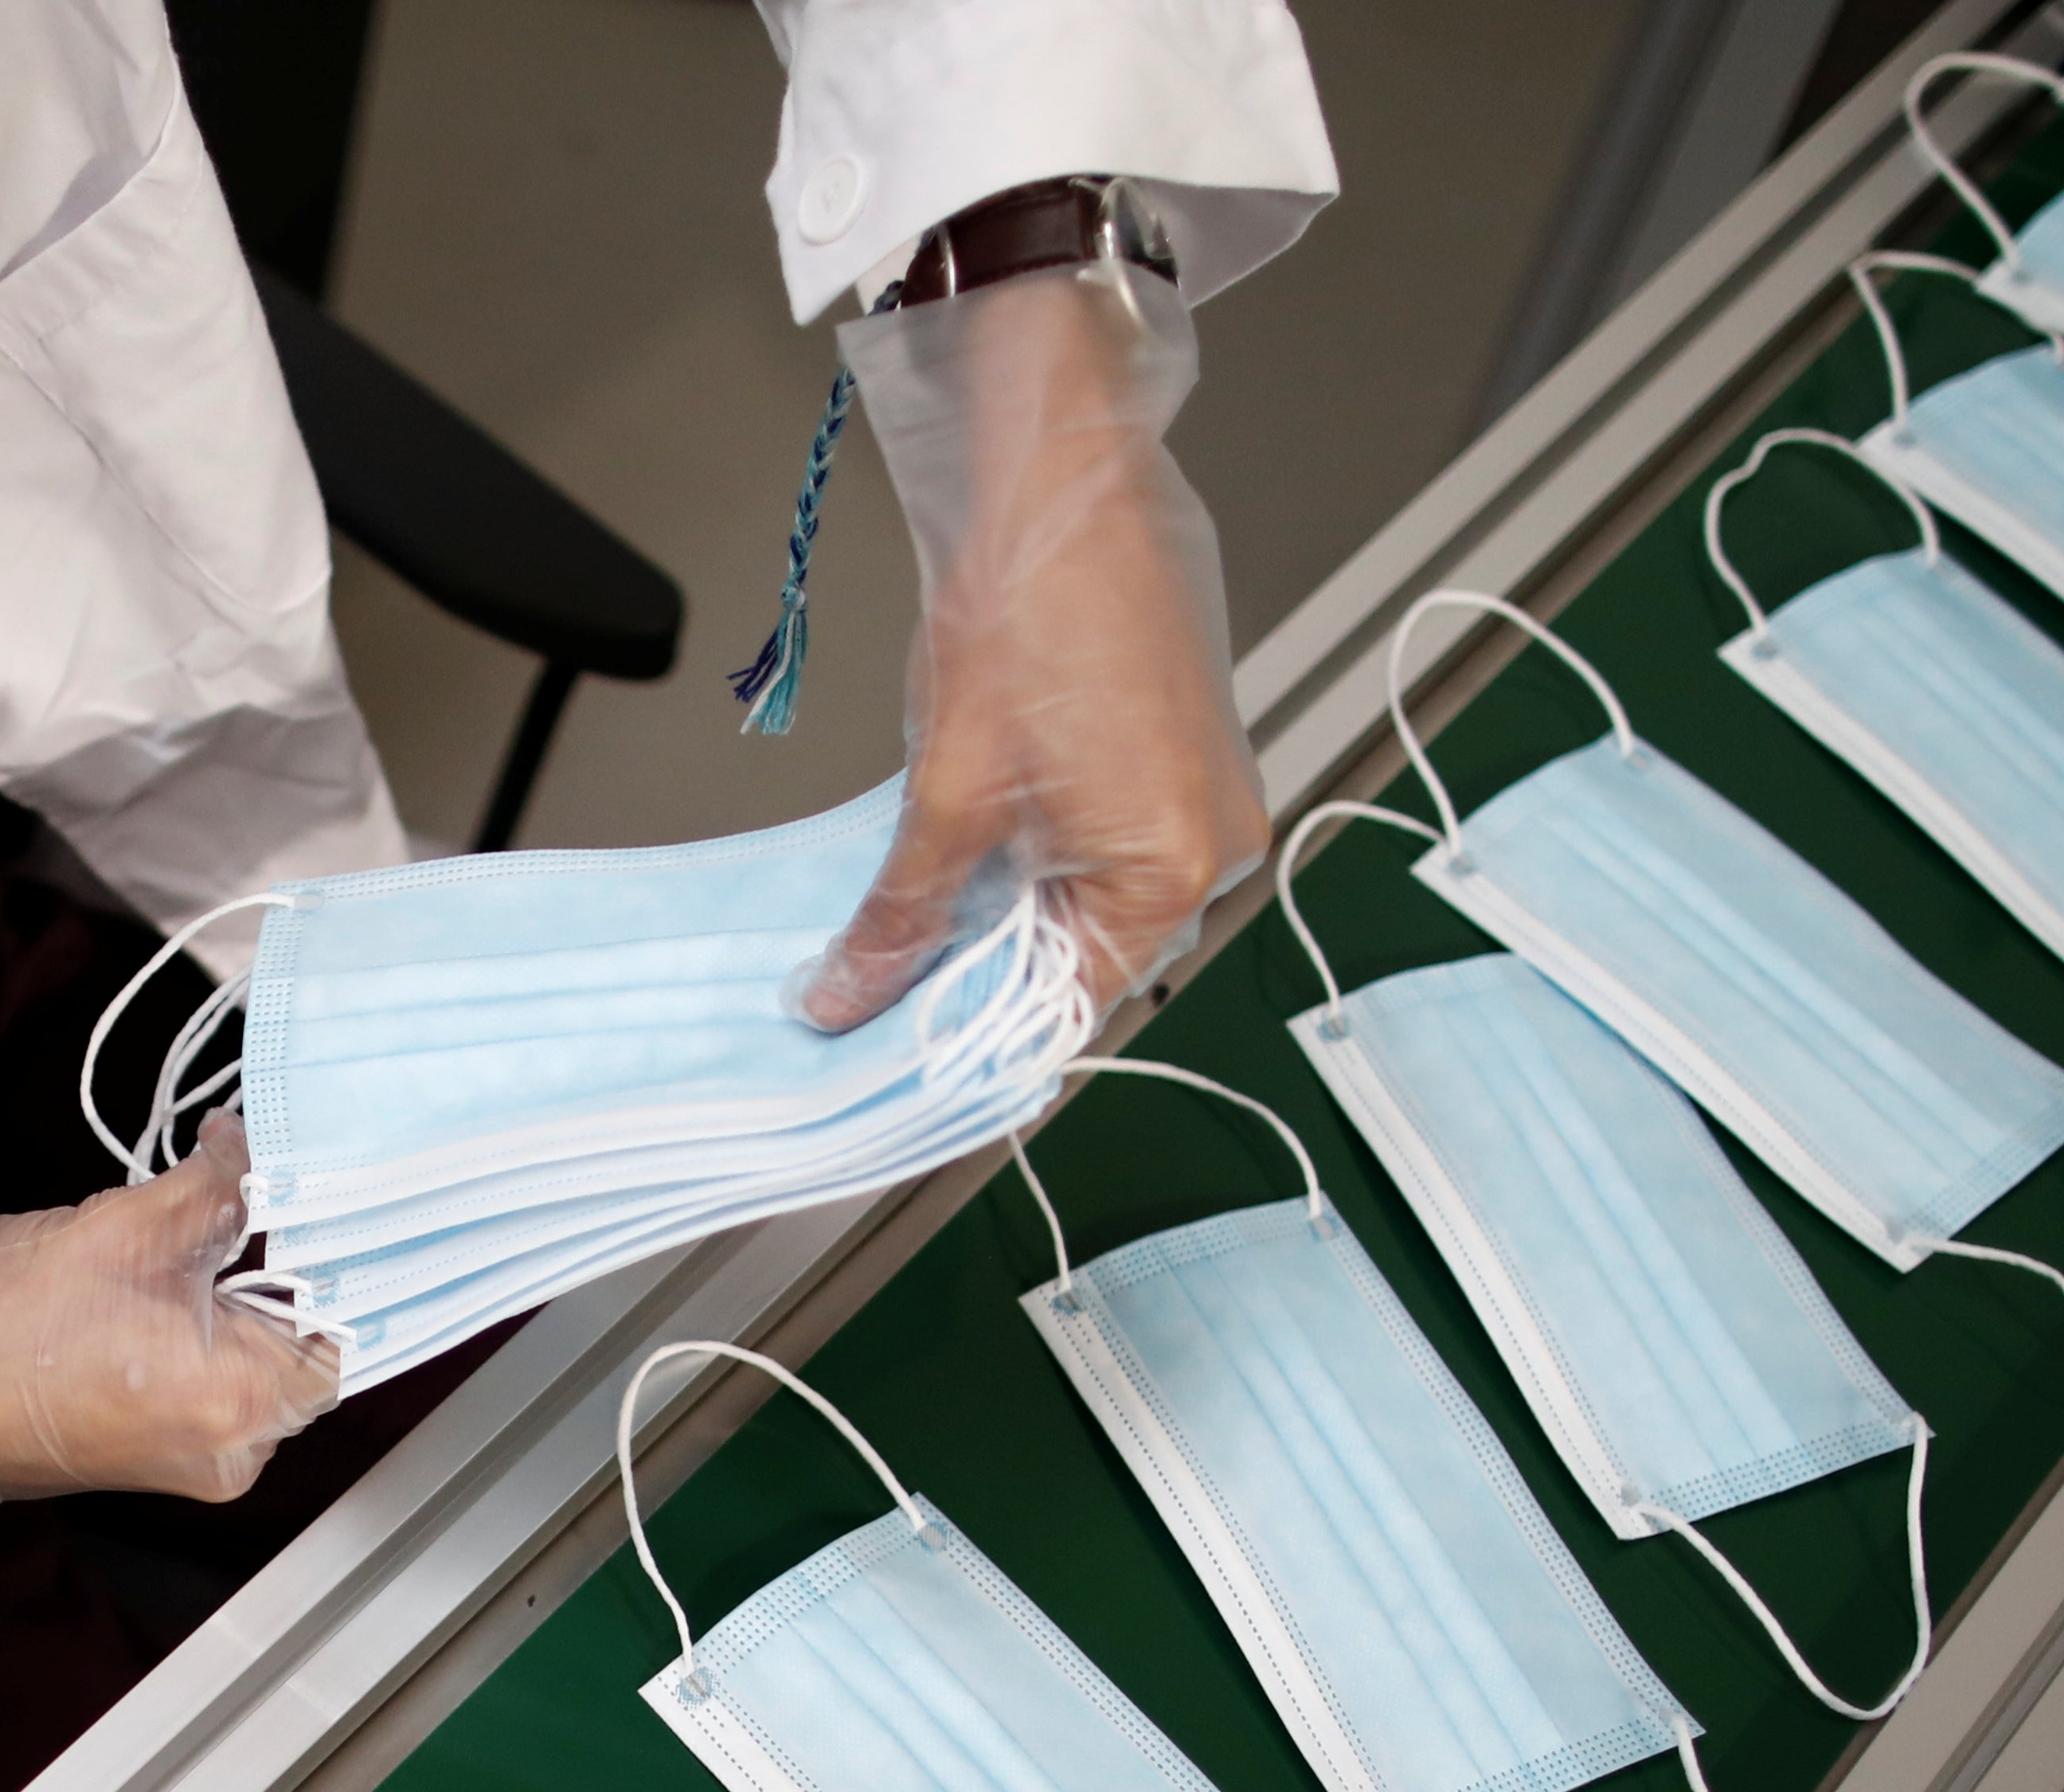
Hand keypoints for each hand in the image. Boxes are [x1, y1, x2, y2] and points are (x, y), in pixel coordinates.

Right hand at [0, 1117, 335, 1538]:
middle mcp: (235, 1453)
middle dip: (272, 1269)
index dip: (339, 1260)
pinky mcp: (150, 1460)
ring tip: (178, 1241)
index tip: (325, 1202)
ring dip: (227, 1298)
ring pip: (249, 1364)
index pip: (349, 1331)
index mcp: (247, 1403)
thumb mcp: (126, 1226)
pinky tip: (149, 1285)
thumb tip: (256, 1149)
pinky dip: (193, 1333)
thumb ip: (216, 1185)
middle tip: (242, 1200)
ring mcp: (193, 1466)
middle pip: (301, 1347)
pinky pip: (204, 1386)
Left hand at [794, 267, 1269, 1031]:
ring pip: (1084, 895)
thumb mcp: (949, 789)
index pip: (1069, 1006)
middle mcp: (1210, 844)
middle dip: (981, 965)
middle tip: (880, 974)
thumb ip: (904, 912)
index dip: (974, 1033)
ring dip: (1001, 904)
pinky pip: (1101, 838)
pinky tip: (968, 831)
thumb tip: (852, 995)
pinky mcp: (1177, 754)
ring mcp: (1201, 796)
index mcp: (1173, 869)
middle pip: (1081, 953)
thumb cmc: (1034, 601)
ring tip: (918, 889)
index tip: (896, 1048)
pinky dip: (1031, 849)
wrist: (1061, 471)